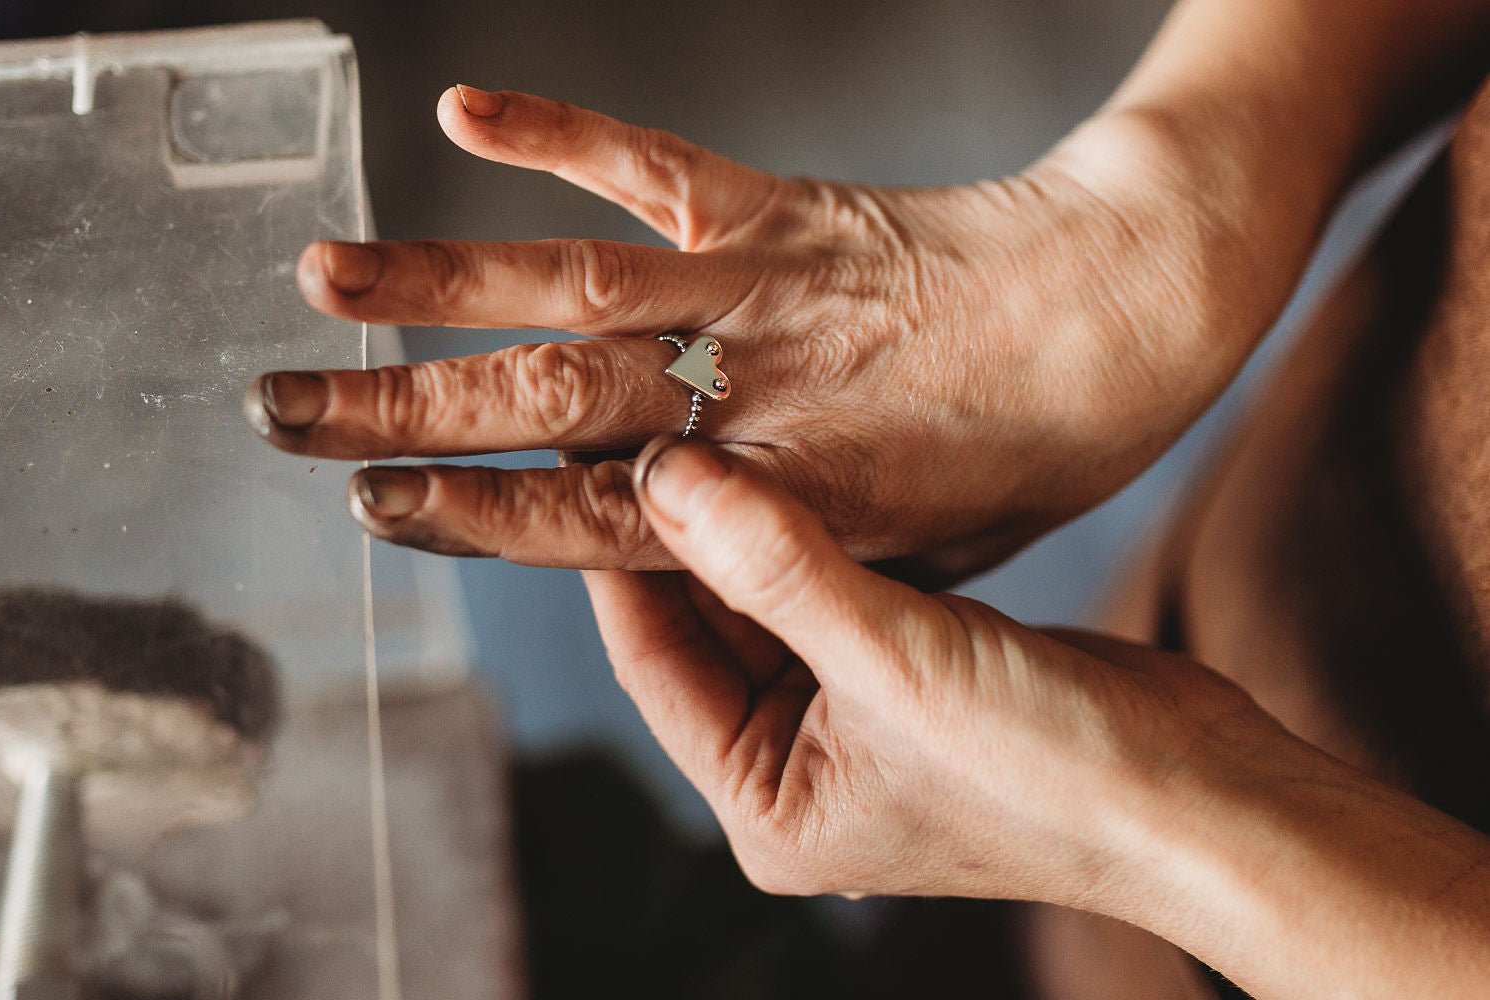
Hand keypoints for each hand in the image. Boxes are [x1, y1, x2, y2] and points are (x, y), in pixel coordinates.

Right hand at [244, 86, 1270, 570]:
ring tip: (322, 275)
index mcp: (778, 502)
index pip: (588, 518)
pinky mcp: (789, 209)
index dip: (472, 512)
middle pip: (546, 409)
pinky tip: (467, 111)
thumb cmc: (1027, 452)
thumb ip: (789, 562)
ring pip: (575, 293)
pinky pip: (664, 169)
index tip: (369, 504)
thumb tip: (678, 557)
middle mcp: (749, 398)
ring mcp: (762, 295)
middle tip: (279, 409)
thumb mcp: (913, 558)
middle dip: (404, 410)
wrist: (1134, 312)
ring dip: (441, 284)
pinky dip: (569, 136)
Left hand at [584, 434, 1256, 902]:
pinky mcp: (913, 676)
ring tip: (718, 419)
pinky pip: (839, 593)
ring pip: (774, 602)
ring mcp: (855, 722)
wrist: (1205, 795)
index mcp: (765, 802)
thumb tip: (667, 473)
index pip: (655, 660)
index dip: (622, 555)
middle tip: (658, 416)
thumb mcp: (899, 660)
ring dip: (757, 526)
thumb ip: (779, 565)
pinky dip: (824, 535)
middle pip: (708, 627)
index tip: (600, 452)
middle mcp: (797, 767)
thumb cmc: (1054, 768)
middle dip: (689, 533)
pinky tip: (805, 458)